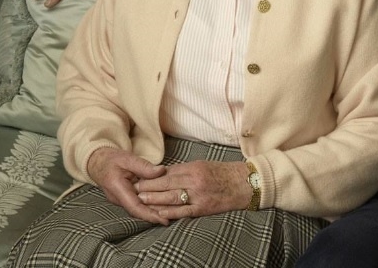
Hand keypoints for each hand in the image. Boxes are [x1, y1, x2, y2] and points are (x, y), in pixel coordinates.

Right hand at [86, 147, 167, 224]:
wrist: (97, 161)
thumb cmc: (110, 159)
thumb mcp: (127, 158)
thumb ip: (144, 166)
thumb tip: (161, 171)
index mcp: (117, 188)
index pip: (134, 207)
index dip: (149, 215)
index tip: (163, 220)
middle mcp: (117, 198)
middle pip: (138, 211)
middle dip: (155, 216)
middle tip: (174, 217)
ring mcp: (120, 200)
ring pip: (138, 209)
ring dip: (153, 212)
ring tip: (172, 214)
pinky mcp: (124, 198)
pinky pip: (137, 205)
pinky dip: (149, 206)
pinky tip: (161, 206)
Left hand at [135, 160, 249, 219]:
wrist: (243, 183)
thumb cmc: (222, 173)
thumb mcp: (203, 165)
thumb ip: (184, 170)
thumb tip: (164, 174)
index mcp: (193, 167)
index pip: (167, 172)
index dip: (151, 176)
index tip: (138, 177)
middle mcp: (194, 180)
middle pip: (166, 183)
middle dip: (148, 186)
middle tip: (134, 188)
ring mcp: (198, 195)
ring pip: (172, 197)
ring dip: (155, 199)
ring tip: (141, 199)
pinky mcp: (203, 208)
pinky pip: (184, 211)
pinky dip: (170, 212)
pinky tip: (159, 212)